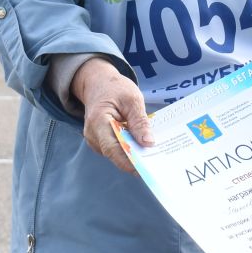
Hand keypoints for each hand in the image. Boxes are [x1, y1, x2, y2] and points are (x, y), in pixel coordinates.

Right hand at [73, 57, 153, 173]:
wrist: (98, 83)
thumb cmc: (115, 88)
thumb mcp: (132, 99)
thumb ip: (140, 122)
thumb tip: (149, 143)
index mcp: (98, 121)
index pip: (113, 148)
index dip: (129, 161)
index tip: (147, 169)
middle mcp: (92, 135)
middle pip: (115, 154)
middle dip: (136, 160)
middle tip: (159, 164)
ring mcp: (95, 140)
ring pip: (117, 154)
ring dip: (134, 154)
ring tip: (155, 155)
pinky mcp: (101, 142)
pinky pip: (117, 150)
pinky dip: (130, 149)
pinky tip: (144, 147)